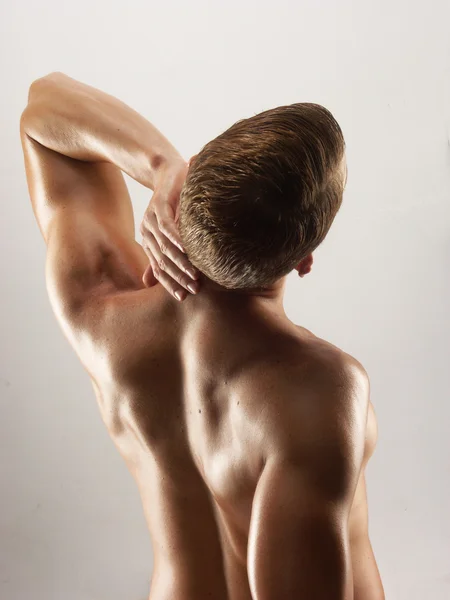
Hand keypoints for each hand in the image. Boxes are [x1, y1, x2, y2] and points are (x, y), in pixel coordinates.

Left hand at [140, 158, 199, 300]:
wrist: (170, 170)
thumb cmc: (176, 201)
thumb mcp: (173, 229)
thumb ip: (166, 253)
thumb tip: (149, 283)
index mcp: (150, 242)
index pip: (159, 269)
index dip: (170, 284)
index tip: (183, 298)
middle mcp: (147, 233)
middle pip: (162, 262)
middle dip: (178, 278)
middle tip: (195, 290)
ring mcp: (151, 220)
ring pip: (165, 248)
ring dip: (180, 263)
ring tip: (195, 275)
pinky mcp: (159, 206)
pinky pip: (167, 227)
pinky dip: (176, 239)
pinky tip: (186, 250)